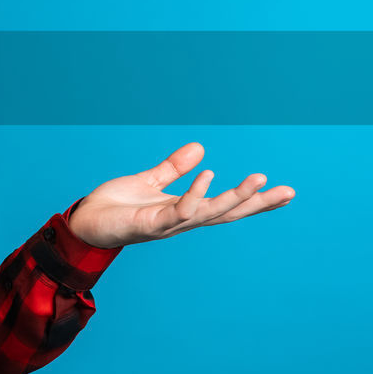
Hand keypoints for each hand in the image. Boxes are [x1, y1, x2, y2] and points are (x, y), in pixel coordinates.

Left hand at [68, 142, 295, 247]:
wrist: (84, 222)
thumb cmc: (116, 206)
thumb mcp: (149, 182)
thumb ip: (173, 169)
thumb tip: (201, 148)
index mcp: (184, 210)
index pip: (226, 206)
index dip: (254, 201)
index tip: (284, 192)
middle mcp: (181, 220)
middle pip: (227, 213)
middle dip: (257, 204)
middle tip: (288, 191)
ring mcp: (168, 224)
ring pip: (209, 213)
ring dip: (235, 197)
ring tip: (259, 179)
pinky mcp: (149, 224)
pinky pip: (178, 210)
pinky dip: (195, 195)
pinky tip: (209, 176)